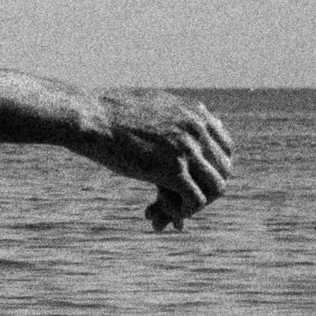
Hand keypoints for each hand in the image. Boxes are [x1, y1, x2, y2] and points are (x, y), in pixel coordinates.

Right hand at [89, 90, 236, 230]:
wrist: (89, 118)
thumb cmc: (110, 111)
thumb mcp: (152, 102)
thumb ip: (178, 112)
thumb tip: (198, 112)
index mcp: (194, 112)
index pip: (227, 148)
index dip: (216, 169)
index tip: (199, 182)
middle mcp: (197, 130)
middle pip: (222, 170)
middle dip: (205, 190)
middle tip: (181, 202)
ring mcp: (187, 150)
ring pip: (214, 188)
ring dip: (194, 204)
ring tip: (166, 211)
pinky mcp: (173, 170)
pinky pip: (195, 200)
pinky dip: (182, 212)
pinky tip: (156, 212)